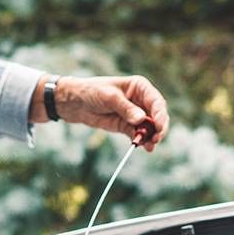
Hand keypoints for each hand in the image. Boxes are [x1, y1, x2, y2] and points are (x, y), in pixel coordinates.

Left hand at [33, 75, 169, 151]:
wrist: (73, 102)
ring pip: (149, 127)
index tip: (159, 126)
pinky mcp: (126, 125)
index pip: (156, 101)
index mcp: (139, 87)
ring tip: (150, 145)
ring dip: (151, 136)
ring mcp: (134, 114)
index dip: (160, 114)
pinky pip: (138, 134)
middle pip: (156, 115)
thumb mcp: (108, 97)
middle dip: (158, 128)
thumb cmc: (91, 91)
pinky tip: (144, 147)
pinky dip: (142, 141)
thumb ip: (125, 108)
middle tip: (156, 138)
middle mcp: (140, 100)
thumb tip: (141, 119)